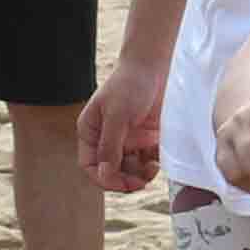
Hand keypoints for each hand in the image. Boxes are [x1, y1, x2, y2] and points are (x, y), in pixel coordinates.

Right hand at [83, 58, 168, 198]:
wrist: (155, 65)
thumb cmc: (131, 85)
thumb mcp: (117, 116)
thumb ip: (110, 147)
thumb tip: (104, 175)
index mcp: (91, 133)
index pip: (90, 166)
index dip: (105, 179)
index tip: (123, 184)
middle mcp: (106, 139)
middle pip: (111, 172)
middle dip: (126, 179)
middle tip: (142, 181)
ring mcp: (127, 140)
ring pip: (130, 170)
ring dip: (141, 174)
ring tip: (153, 166)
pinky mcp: (145, 139)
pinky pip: (146, 161)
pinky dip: (152, 163)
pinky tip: (158, 157)